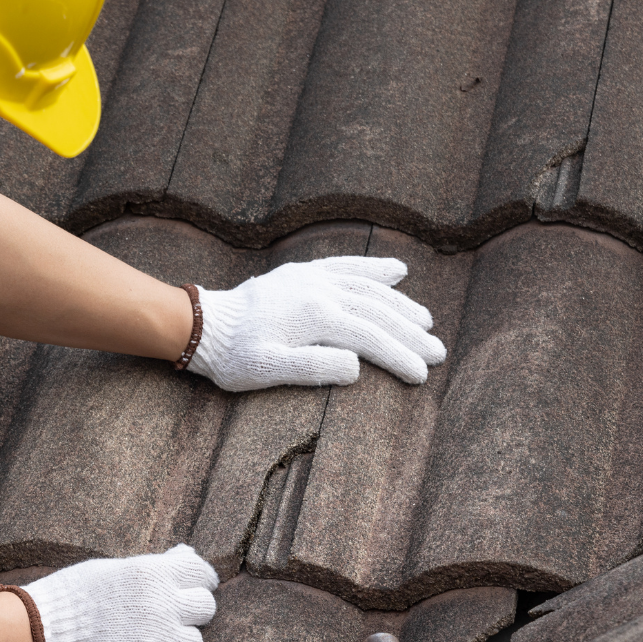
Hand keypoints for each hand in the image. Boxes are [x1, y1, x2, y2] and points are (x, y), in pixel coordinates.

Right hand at [20, 544, 218, 641]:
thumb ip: (153, 566)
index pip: (202, 574)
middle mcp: (163, 606)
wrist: (38, 636)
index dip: (198, 581)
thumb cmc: (71, 597)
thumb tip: (185, 555)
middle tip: (168, 616)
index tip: (191, 588)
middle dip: (190, 611)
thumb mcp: (112, 569)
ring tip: (147, 640)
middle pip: (205, 608)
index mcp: (153, 575)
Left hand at [186, 257, 446, 391]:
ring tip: (426, 321)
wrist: (203, 326)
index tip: (422, 375)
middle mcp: (319, 290)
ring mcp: (312, 278)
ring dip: (400, 304)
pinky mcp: (304, 273)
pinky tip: (398, 271)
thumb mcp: (268, 371)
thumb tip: (357, 365)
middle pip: (377, 311)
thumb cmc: (234, 356)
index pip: (370, 337)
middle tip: (438, 352)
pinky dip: (374, 269)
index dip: (399, 356)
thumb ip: (312, 368)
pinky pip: (347, 266)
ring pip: (368, 288)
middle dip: (410, 333)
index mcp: (315, 316)